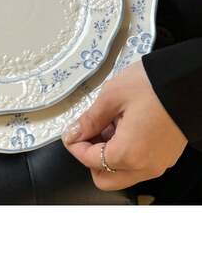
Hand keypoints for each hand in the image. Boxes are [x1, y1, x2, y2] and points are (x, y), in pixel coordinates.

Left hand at [62, 60, 187, 190]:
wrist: (188, 81)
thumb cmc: (155, 86)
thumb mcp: (112, 97)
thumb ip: (90, 119)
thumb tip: (75, 132)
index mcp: (129, 153)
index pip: (89, 161)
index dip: (75, 145)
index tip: (71, 132)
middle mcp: (145, 166)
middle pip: (105, 178)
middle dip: (90, 157)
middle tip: (88, 133)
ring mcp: (158, 163)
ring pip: (121, 172)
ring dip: (108, 154)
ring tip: (109, 122)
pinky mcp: (165, 155)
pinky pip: (138, 163)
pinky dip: (125, 150)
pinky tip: (124, 124)